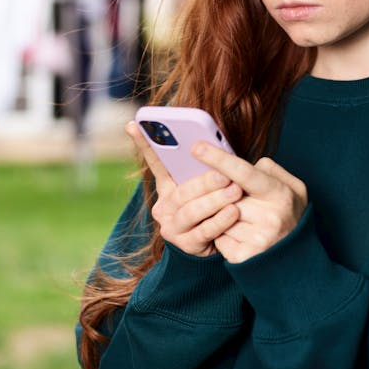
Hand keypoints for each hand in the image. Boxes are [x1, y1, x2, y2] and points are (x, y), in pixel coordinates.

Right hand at [126, 121, 242, 256]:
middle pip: (181, 192)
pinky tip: (233, 212)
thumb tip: (208, 142)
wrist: (216, 243)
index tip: (134, 124)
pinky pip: (204, 232)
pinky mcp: (186, 245)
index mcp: (167, 187)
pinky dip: (220, 221)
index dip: (145, 143)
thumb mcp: (207, 184)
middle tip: (224, 173)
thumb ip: (203, 167)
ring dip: (215, 201)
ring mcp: (173, 228)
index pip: (155, 162)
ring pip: (192, 211)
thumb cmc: (214, 204)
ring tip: (235, 191)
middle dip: (204, 182)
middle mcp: (164, 207)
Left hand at [192, 142, 307, 263]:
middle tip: (241, 200)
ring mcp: (256, 240)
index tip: (196, 147)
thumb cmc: (291, 214)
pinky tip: (240, 236)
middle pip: (226, 197)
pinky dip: (223, 235)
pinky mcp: (242, 258)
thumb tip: (238, 166)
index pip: (243, 172)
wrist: (297, 257)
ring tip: (246, 221)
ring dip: (223, 216)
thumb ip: (268, 170)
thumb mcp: (293, 186)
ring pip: (219, 218)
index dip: (218, 159)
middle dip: (225, 196)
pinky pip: (218, 238)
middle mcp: (270, 217)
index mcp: (280, 194)